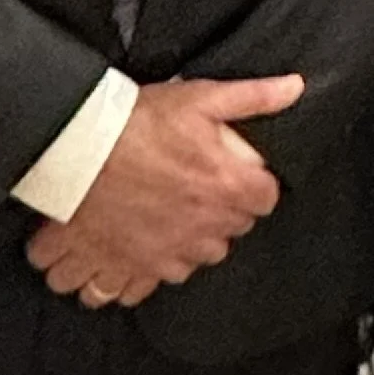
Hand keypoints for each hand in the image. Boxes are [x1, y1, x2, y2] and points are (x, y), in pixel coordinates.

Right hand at [27, 73, 303, 302]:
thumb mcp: (202, 97)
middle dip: (221, 215)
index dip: (255, 185)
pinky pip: (141, 287)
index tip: (239, 175)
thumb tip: (295, 87)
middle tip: (198, 190)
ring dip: (187, 244)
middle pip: (231, 234)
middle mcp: (202, 229)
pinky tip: (135, 248)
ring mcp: (165, 253)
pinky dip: (140, 273)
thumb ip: (254, 96)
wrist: (78, 145)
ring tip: (169, 218)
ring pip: (194, 262)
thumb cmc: (140, 121)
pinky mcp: (128, 266)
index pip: (266, 200)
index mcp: (227, 188)